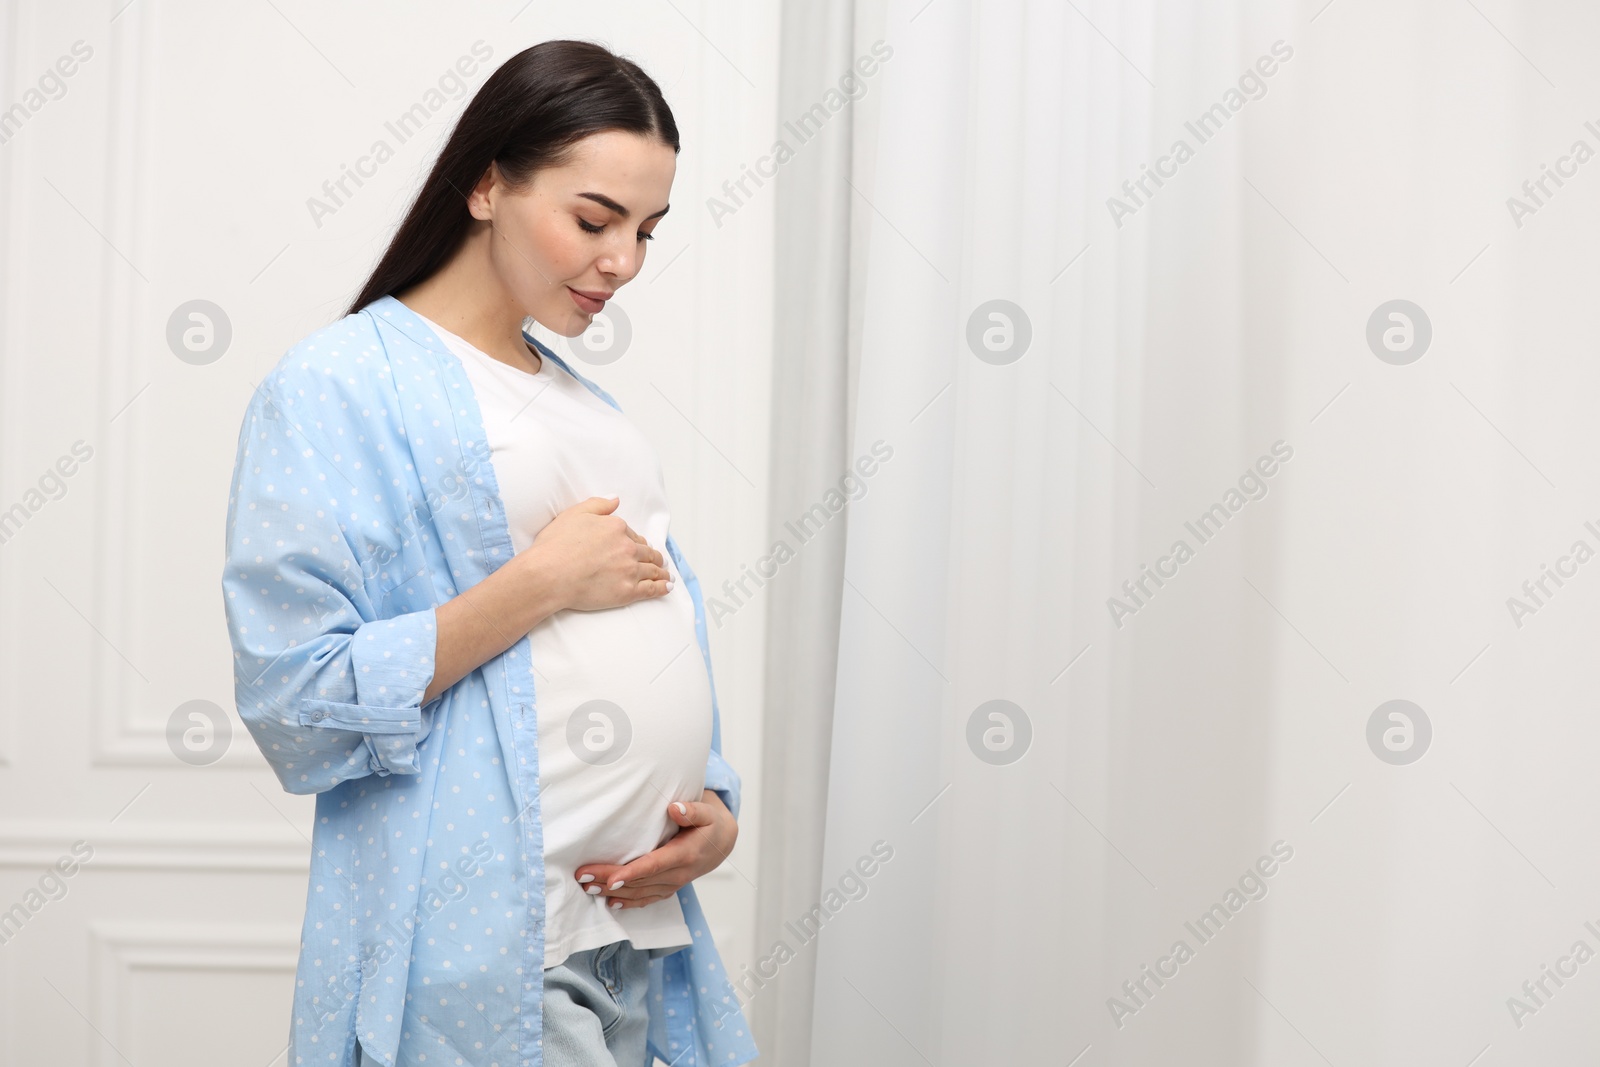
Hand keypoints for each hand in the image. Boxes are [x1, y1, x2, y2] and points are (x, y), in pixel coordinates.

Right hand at [524, 495, 669, 611]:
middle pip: (646, 552)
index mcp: (616, 528)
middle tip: (658, 561)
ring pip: (652, 570)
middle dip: (653, 556)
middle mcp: (627, 547)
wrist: (549, 575)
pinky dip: (661, 587)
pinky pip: (651, 589)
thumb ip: (598, 505)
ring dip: (661, 571)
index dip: (636, 542)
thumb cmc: (556, 546)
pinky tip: (666, 587)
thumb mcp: (574, 514)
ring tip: (666, 574)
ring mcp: (629, 570)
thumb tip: (616, 499)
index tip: (639, 546)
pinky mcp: (628, 592)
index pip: (632, 535)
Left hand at [575, 791, 737, 908]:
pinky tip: (610, 902)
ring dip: (611, 892)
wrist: (721, 845)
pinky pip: (646, 899)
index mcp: (685, 855)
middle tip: (582, 876)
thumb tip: (674, 809)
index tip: (611, 877)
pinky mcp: (668, 889)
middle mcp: (677, 874)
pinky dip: (627, 903)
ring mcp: (672, 884)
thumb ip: (692, 810)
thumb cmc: (709, 825)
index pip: (654, 866)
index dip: (632, 873)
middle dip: (609, 880)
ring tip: (586, 886)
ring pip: (639, 893)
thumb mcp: (707, 812)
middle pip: (639, 881)